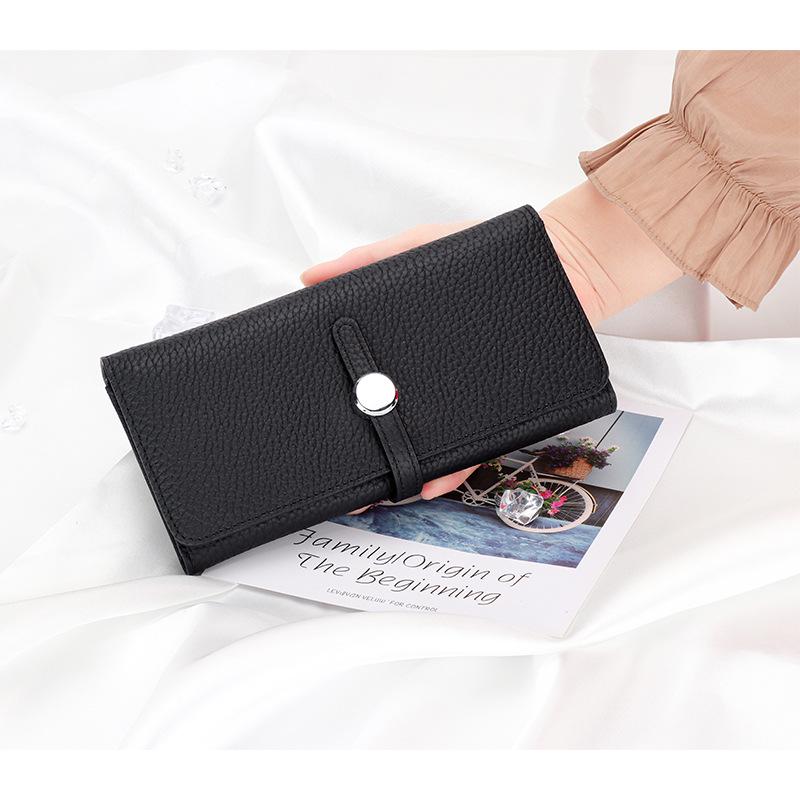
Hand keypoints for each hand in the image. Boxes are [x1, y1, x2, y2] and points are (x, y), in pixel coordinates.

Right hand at [301, 221, 480, 504]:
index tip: (318, 430)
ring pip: (431, 446)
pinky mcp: (500, 412)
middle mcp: (433, 383)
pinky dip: (454, 469)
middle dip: (367, 456)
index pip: (365, 387)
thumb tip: (309, 278)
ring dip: (404, 474)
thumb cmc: (481, 258)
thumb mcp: (415, 249)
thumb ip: (365, 261)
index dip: (340, 411)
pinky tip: (431, 483)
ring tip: (376, 492)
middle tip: (342, 477)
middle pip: (394, 426)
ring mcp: (466, 401)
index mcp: (407, 354)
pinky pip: (476, 449)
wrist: (560, 266)